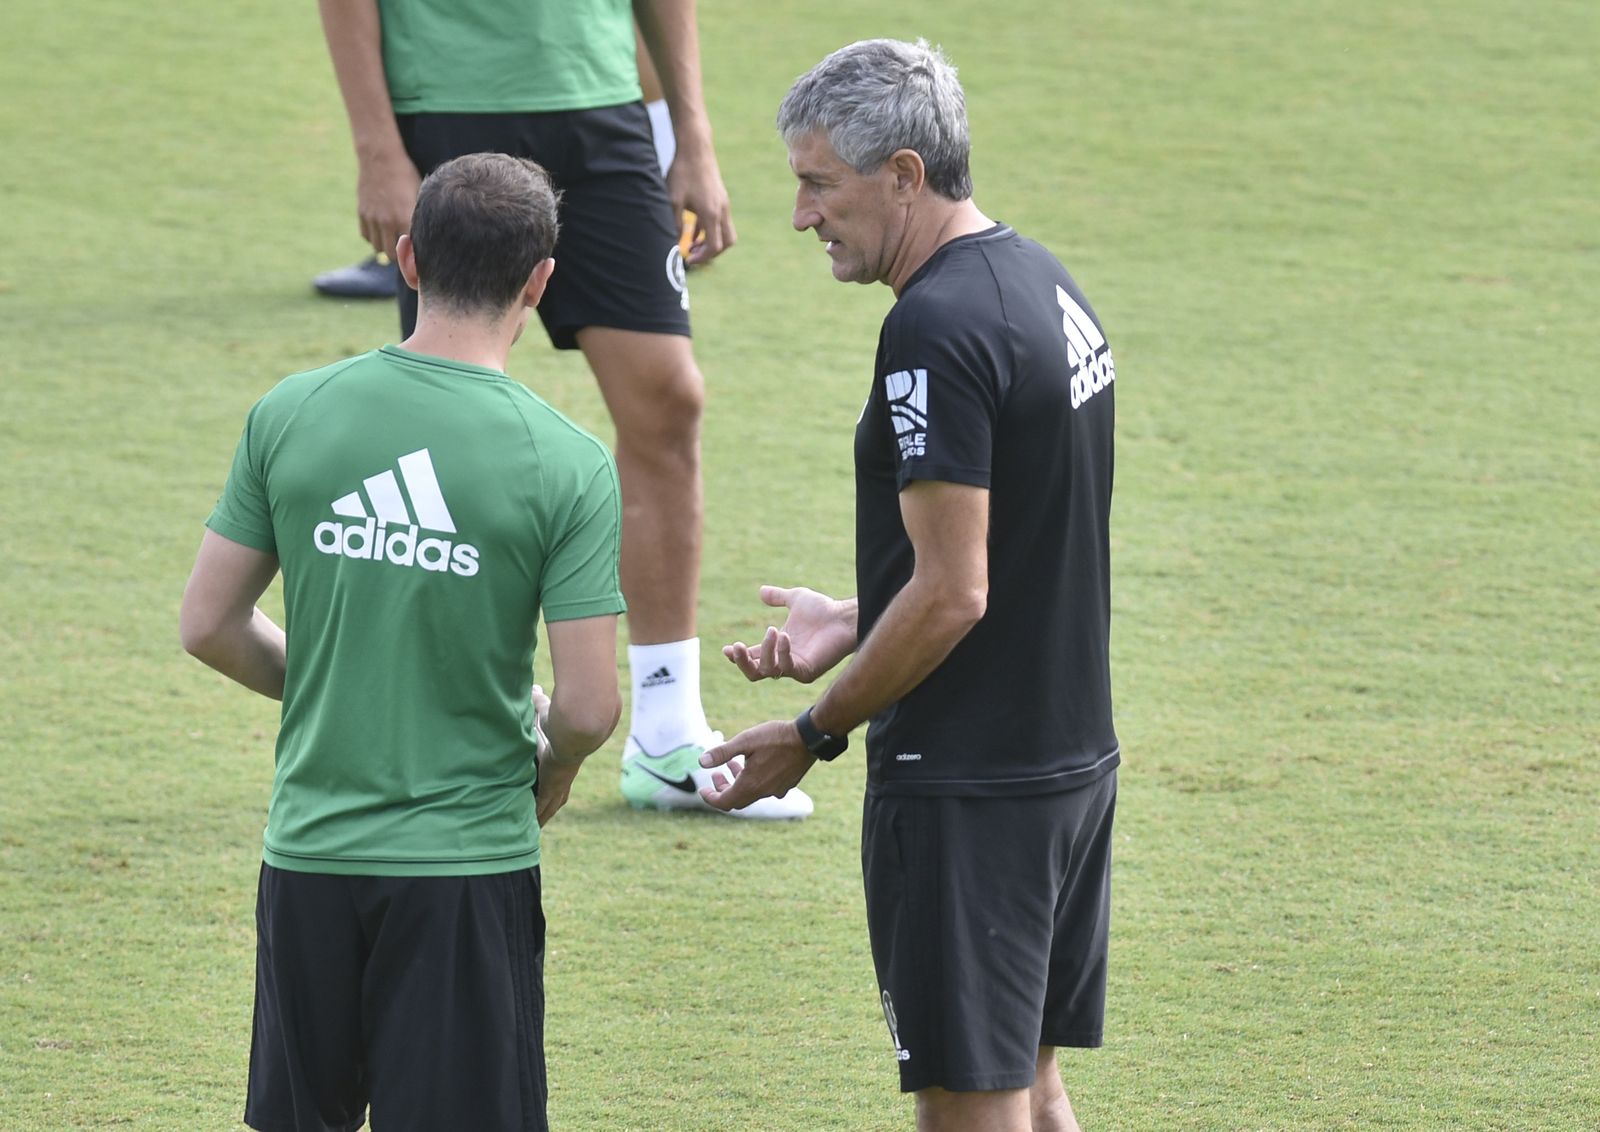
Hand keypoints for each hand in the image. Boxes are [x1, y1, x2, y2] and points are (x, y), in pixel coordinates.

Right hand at [356, 146, 420, 260]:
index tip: (420, 256)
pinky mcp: (362, 213)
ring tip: (395, 240)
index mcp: (404, 218)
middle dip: (400, 256)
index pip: (409, 250)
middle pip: (391, 254)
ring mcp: (372, 218)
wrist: (380, 156)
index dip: (415, 256)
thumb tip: (426, 236)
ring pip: (377, 247)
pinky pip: (366, 235)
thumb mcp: (418, 194)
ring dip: (386, 246)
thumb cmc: (406, 174)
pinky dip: (374, 237)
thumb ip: (418, 217)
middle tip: (407, 251)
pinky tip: (382, 230)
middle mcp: (386, 221)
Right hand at [531, 683, 576, 825]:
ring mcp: (559, 782)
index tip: (547, 795)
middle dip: (548, 808)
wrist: (578, 722)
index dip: (554, 788)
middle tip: (538, 822)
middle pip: (557, 797)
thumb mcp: (546, 711)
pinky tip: (530, 826)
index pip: (559, 779)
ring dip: (542, 816)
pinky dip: (536, 816)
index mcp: (564, 760)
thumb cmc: (564, 715)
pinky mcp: (552, 785)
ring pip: (551, 805)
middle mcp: (565, 774)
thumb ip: (539, 703)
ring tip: (531, 830)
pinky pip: (542, 806)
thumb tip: (535, 689)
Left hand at [666, 144, 735, 265]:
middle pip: (726, 242)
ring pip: (724, 231)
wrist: (695, 147)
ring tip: (692, 246)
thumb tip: (672, 243)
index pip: (715, 246)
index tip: (688, 259)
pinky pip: (719, 220)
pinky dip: (708, 230)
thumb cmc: (682, 172)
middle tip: (693, 255)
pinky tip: (692, 232)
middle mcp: (721, 210)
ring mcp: (723, 203)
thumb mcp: (673, 200)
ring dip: (710, 241)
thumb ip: (673, 223)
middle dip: (712, 253)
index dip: (703, 257)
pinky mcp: (719, 197)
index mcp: (711, 213)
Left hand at [698, 720, 814, 811]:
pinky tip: (755, 765)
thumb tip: (701, 762)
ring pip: (752, 794)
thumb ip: (722, 753)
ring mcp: (777, 790)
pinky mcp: (787, 784)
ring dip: (738, 782)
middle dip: (724, 789)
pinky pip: (766, 789)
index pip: (724, 802)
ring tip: (732, 764)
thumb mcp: (745, 741)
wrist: (809, 738)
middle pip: (737, 800)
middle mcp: (764, 792)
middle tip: (716, 775)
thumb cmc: (776, 737)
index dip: (711, 798)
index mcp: (750, 785)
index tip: (702, 790)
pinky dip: (754, 781)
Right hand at [723, 586, 856, 683]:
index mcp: (777, 648)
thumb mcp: (795, 599)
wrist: (844, 616)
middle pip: (754, 673)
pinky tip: (784, 636)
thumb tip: (761, 591)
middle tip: (735, 647)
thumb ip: (778, 597)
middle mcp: (784, 661)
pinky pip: (787, 668)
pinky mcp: (807, 671)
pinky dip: (782, 653)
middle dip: (742, 662)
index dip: (737, 656)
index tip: (727, 648)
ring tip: (772, 631)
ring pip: (768, 672)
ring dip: (765, 651)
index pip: (752, 658)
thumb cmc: (824, 610)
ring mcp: (795, 668)